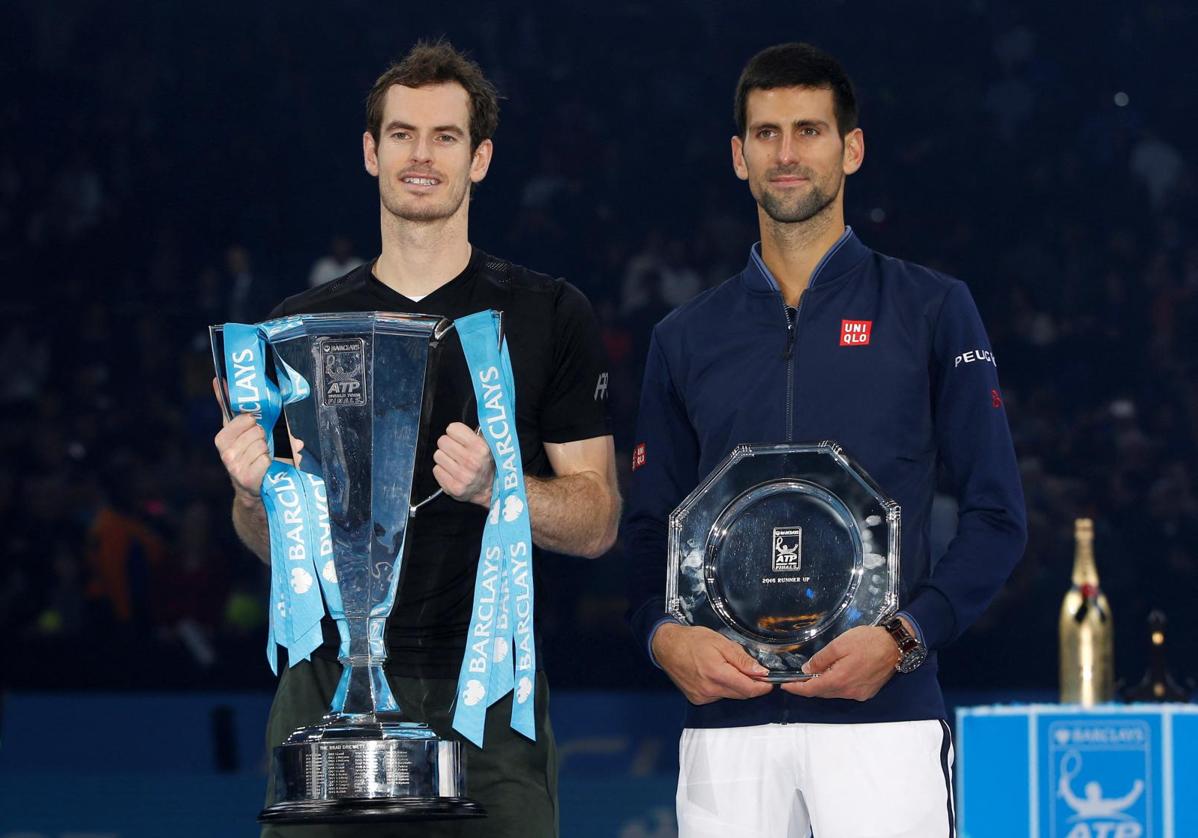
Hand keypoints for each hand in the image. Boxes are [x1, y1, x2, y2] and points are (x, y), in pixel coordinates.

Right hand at [212, 377, 305, 499]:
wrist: (254, 488)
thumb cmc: (250, 453)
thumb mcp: (241, 429)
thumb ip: (229, 405)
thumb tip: (217, 380)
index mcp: (224, 436)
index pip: (240, 416)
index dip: (251, 419)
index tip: (253, 421)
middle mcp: (225, 450)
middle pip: (255, 429)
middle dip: (263, 435)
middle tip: (261, 443)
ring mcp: (233, 464)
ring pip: (261, 444)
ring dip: (267, 449)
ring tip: (263, 456)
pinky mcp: (245, 477)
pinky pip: (266, 459)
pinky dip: (270, 462)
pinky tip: (264, 467)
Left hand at [432, 422, 493, 506]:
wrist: (488, 489)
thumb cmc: (484, 464)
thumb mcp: (486, 445)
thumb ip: (475, 432)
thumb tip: (459, 424)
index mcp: (481, 448)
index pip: (453, 428)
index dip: (454, 432)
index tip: (458, 438)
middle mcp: (472, 461)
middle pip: (442, 441)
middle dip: (447, 445)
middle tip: (454, 451)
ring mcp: (462, 475)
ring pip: (438, 455)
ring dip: (444, 458)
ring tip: (454, 463)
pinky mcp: (453, 487)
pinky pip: (436, 470)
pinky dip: (442, 471)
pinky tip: (451, 473)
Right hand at [652, 623, 773, 704]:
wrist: (666, 646)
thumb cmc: (692, 640)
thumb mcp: (720, 641)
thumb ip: (741, 658)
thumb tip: (761, 672)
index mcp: (717, 674)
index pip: (748, 689)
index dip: (762, 687)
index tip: (770, 681)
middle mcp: (710, 690)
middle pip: (741, 694)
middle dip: (751, 685)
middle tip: (753, 671)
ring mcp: (702, 697)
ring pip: (730, 695)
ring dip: (736, 686)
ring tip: (728, 668)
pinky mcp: (696, 699)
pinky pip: (718, 696)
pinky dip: (723, 688)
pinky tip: (716, 675)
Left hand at [780, 625, 900, 700]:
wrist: (896, 645)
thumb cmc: (867, 641)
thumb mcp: (839, 644)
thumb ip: (821, 659)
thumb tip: (807, 670)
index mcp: (839, 680)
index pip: (811, 689)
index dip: (796, 688)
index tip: (784, 686)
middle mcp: (849, 692)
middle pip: (822, 693)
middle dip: (808, 687)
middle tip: (797, 678)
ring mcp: (859, 694)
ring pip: (834, 693)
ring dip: (823, 685)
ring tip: (815, 675)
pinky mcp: (868, 692)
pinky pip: (846, 691)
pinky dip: (837, 685)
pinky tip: (835, 675)